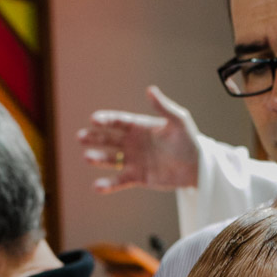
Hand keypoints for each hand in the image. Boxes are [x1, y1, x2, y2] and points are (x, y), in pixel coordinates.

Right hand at [77, 86, 199, 193]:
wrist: (196, 166)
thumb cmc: (188, 140)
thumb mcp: (178, 121)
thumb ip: (163, 107)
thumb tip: (150, 89)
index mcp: (138, 126)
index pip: (117, 121)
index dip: (105, 120)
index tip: (94, 120)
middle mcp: (132, 143)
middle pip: (108, 139)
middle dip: (94, 138)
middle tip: (80, 137)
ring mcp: (133, 160)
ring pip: (111, 159)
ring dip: (98, 158)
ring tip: (87, 157)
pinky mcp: (137, 177)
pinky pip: (120, 180)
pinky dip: (108, 184)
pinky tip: (96, 187)